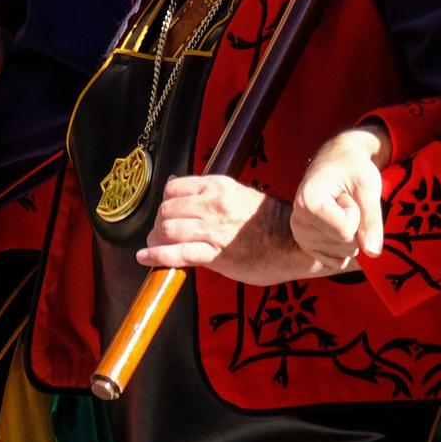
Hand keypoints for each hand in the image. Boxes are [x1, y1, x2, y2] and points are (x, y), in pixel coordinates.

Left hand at [136, 174, 336, 284]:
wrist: (295, 245)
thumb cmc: (270, 223)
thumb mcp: (238, 195)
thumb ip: (207, 192)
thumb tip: (174, 184)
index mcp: (219, 186)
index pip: (173, 188)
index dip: (165, 203)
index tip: (166, 213)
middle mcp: (213, 204)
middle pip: (167, 210)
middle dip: (158, 223)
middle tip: (160, 234)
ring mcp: (214, 229)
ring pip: (168, 230)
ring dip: (156, 240)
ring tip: (155, 247)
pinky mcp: (216, 254)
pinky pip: (177, 253)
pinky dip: (157, 256)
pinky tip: (145, 258)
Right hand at [289, 125, 390, 268]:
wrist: (338, 160)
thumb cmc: (353, 167)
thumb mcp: (368, 187)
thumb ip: (372, 220)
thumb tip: (373, 253)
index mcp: (307, 202)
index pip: (346, 231)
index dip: (356, 213)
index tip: (345, 194)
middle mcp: (298, 222)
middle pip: (345, 245)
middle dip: (355, 224)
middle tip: (343, 200)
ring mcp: (300, 236)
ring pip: (343, 254)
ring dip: (351, 233)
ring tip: (339, 209)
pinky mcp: (307, 245)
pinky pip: (337, 261)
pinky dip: (345, 246)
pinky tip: (337, 224)